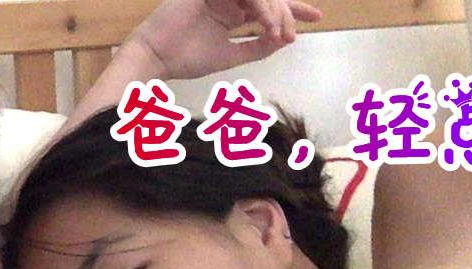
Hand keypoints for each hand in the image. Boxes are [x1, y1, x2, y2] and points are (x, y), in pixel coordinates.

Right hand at [127, 0, 321, 79]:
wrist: (156, 59)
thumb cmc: (185, 59)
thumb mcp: (230, 56)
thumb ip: (257, 47)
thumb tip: (287, 39)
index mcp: (229, 12)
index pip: (267, 4)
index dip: (292, 8)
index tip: (315, 18)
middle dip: (287, 13)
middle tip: (291, 34)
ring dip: (275, 12)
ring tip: (278, 33)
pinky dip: (261, 6)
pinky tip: (266, 24)